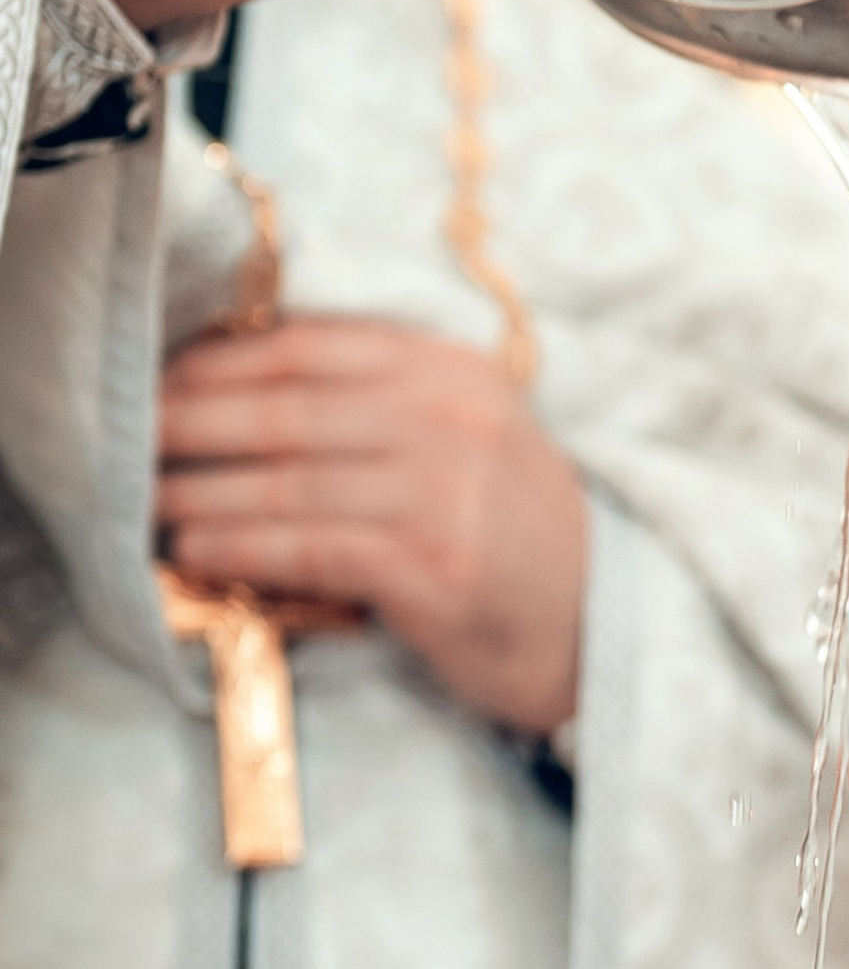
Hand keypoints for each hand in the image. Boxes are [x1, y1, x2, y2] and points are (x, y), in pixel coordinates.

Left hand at [158, 318, 586, 732]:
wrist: (603, 620)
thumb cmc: (512, 531)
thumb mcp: (465, 434)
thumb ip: (377, 402)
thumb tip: (238, 392)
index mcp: (452, 370)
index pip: (306, 348)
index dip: (215, 363)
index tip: (155, 380)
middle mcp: (451, 418)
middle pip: (283, 410)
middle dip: (187, 424)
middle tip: (125, 439)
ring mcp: (445, 492)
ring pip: (286, 482)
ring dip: (197, 493)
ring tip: (143, 502)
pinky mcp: (434, 567)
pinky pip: (309, 547)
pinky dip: (242, 546)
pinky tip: (196, 550)